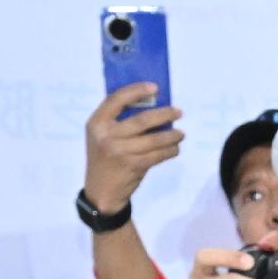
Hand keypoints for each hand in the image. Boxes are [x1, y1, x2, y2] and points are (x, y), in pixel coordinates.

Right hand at [85, 81, 186, 213]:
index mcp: (96, 123)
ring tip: (180, 134)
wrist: (101, 191)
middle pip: (142, 119)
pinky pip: (158, 155)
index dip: (136, 90)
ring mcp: (120, 151)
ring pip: (154, 139)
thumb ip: (117, 120)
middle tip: (178, 112)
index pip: (116, 99)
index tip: (155, 87)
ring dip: (172, 135)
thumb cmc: (104, 158)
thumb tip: (151, 103)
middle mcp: (106, 136)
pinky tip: (175, 148)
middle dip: (165, 114)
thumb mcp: (101, 136)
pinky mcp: (134, 166)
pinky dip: (170, 151)